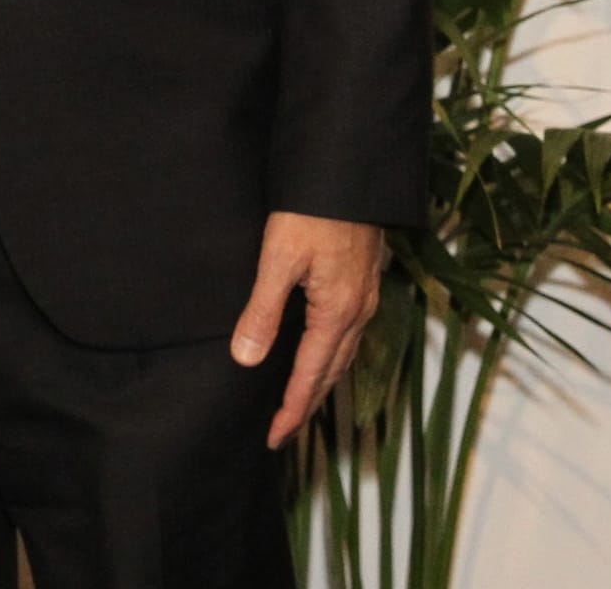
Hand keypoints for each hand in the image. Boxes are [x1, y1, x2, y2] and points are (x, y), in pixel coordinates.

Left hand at [229, 211, 385, 447]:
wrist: (350, 173)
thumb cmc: (312, 211)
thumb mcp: (279, 258)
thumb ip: (262, 311)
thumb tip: (245, 358)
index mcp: (337, 313)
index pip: (310, 375)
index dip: (291, 409)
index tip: (274, 437)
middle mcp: (358, 311)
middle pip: (331, 371)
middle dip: (307, 404)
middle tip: (283, 432)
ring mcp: (365, 296)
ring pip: (343, 354)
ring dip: (321, 381)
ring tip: (300, 402)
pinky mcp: (363, 279)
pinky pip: (349, 333)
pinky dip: (332, 355)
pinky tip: (321, 351)